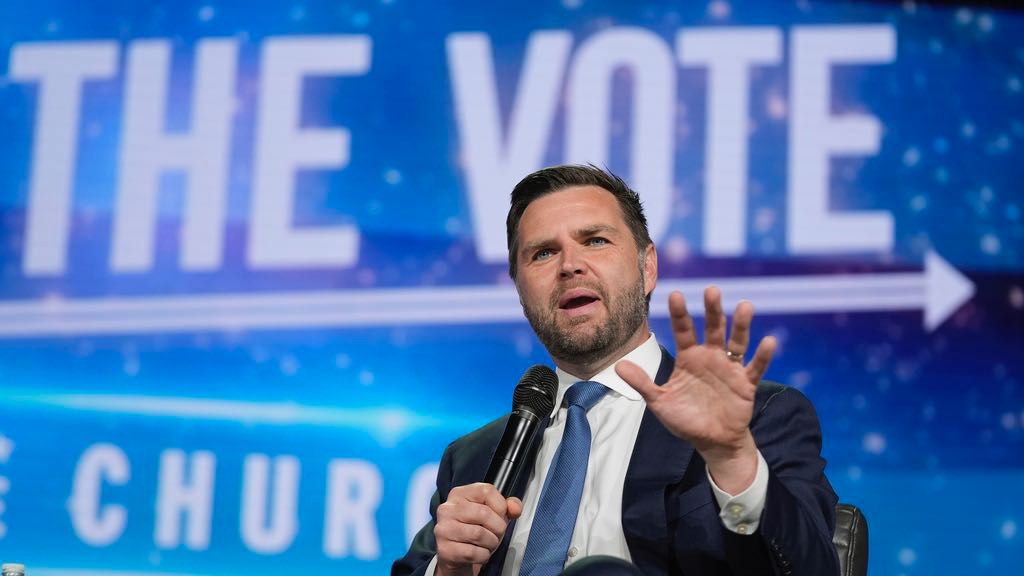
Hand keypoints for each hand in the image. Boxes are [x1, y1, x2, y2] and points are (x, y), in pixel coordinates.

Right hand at [434, 483, 522, 575]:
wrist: (457, 555)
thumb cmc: (476, 530)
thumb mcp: (494, 514)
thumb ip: (508, 507)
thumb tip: (515, 508)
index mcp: (459, 494)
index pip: (487, 490)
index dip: (500, 505)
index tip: (499, 516)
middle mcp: (447, 508)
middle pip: (484, 513)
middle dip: (498, 528)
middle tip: (496, 534)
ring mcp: (443, 529)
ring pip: (479, 534)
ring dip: (491, 543)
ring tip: (488, 544)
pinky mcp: (444, 549)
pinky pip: (472, 552)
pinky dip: (483, 556)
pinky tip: (479, 553)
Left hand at [615, 286, 775, 493]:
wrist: (712, 441)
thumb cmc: (685, 419)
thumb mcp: (660, 402)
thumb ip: (643, 383)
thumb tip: (618, 366)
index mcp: (689, 358)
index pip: (683, 331)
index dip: (680, 314)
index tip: (675, 294)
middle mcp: (710, 357)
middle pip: (713, 329)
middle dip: (712, 310)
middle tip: (711, 290)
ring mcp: (730, 368)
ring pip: (737, 342)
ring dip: (740, 325)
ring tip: (744, 306)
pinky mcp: (746, 384)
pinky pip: (755, 367)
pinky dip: (762, 356)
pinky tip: (768, 341)